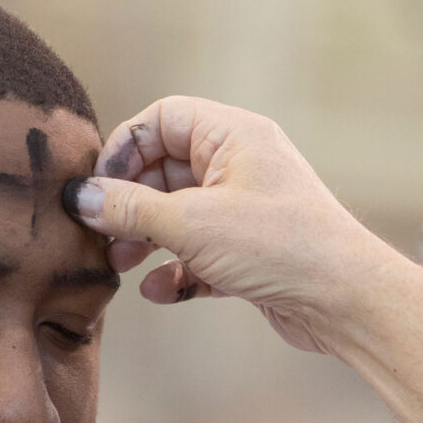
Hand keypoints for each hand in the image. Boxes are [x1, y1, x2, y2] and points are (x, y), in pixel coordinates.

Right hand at [62, 96, 400, 354]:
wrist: (343, 301)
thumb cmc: (279, 245)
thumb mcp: (190, 223)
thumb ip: (129, 209)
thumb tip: (79, 197)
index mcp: (232, 137)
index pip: (162, 121)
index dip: (124, 148)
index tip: (98, 185)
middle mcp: (238, 167)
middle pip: (163, 171)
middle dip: (129, 204)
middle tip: (102, 232)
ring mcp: (242, 211)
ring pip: (176, 215)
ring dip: (144, 240)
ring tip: (120, 263)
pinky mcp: (245, 251)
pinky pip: (196, 253)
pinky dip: (174, 271)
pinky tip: (159, 290)